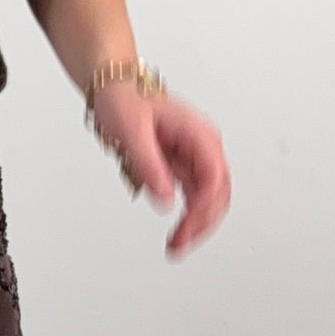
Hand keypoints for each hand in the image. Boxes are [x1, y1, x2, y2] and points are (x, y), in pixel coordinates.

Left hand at [86, 81, 230, 257]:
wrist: (116, 91)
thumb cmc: (125, 102)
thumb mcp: (132, 132)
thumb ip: (150, 165)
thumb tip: (164, 197)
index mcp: (198, 133)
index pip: (214, 176)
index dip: (203, 206)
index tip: (186, 226)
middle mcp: (203, 145)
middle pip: (218, 192)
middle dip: (203, 222)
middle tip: (180, 243)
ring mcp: (196, 156)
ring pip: (210, 198)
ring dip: (198, 224)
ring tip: (177, 244)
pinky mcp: (185, 165)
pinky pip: (195, 195)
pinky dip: (189, 216)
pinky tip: (179, 231)